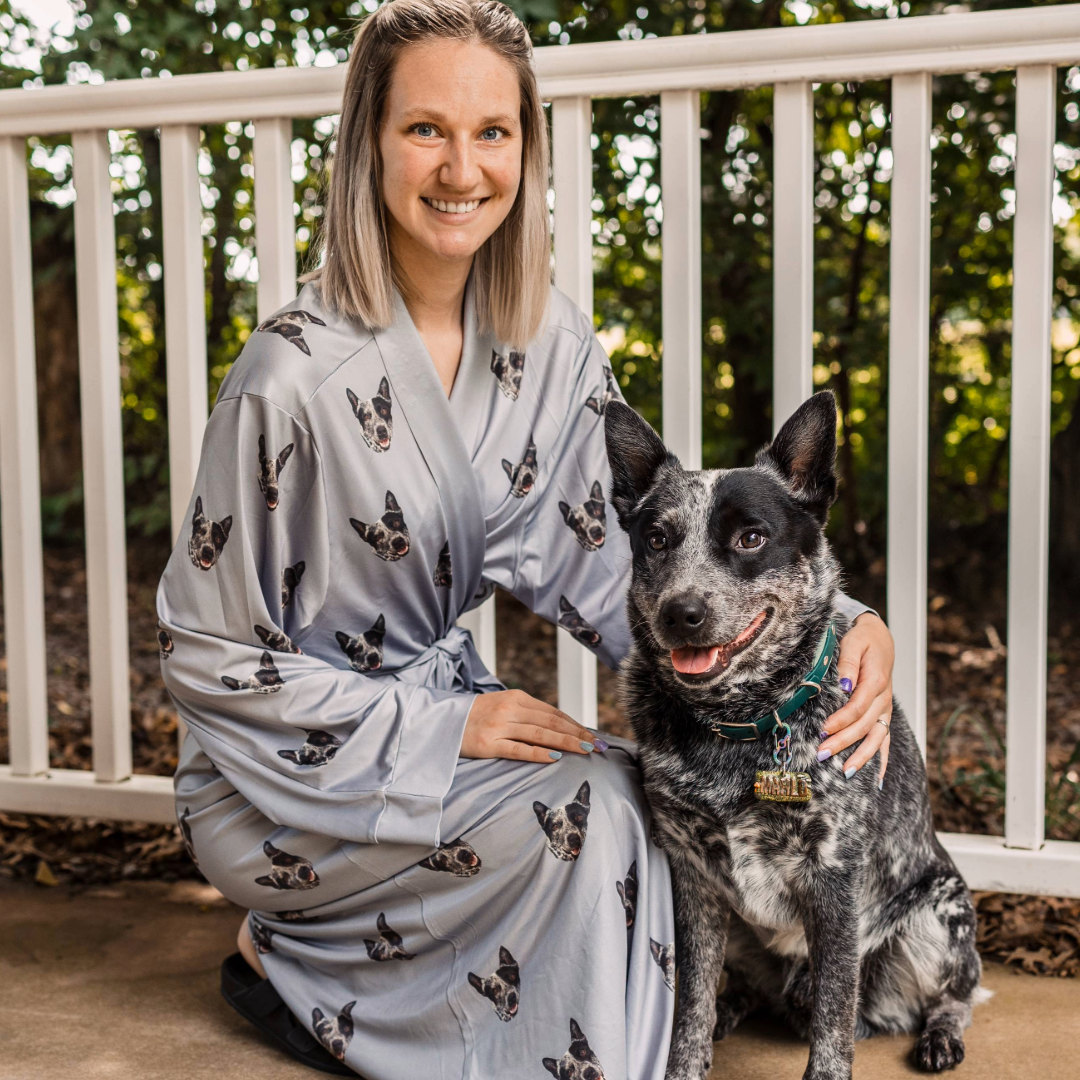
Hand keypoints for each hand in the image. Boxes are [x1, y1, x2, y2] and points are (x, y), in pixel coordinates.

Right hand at [460, 689, 605, 762]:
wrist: (442, 721)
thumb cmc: (477, 717)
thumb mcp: (503, 707)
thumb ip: (527, 714)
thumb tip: (558, 728)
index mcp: (517, 697)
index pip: (553, 712)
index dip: (576, 725)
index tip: (593, 736)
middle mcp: (510, 709)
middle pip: (552, 723)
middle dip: (578, 735)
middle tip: (598, 746)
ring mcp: (499, 726)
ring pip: (540, 734)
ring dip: (566, 743)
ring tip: (585, 751)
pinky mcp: (488, 744)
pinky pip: (518, 749)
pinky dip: (538, 753)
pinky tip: (554, 757)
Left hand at [819, 612, 894, 783]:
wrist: (880, 639)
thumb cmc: (863, 640)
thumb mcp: (853, 643)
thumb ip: (848, 662)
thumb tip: (844, 685)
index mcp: (876, 681)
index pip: (857, 707)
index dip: (841, 721)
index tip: (823, 730)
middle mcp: (883, 699)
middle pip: (865, 726)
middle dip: (844, 742)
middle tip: (822, 754)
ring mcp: (885, 709)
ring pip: (877, 738)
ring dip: (862, 756)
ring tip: (845, 772)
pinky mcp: (883, 714)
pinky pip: (885, 740)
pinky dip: (882, 759)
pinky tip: (877, 779)